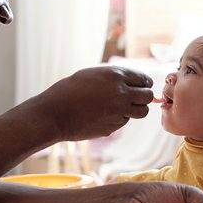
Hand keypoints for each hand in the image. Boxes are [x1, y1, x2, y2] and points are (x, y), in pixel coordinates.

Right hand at [31, 66, 153, 140]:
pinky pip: (124, 122)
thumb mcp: (93, 75)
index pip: (144, 79)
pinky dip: (118, 119)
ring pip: (141, 112)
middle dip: (143, 97)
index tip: (139, 86)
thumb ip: (115, 77)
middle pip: (147, 96)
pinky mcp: (113, 127)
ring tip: (121, 107)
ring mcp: (118, 112)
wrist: (54, 113)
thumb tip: (135, 83)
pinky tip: (102, 115)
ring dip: (136, 110)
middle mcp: (121, 93)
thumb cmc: (69, 90)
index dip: (143, 83)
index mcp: (116, 75)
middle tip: (134, 98)